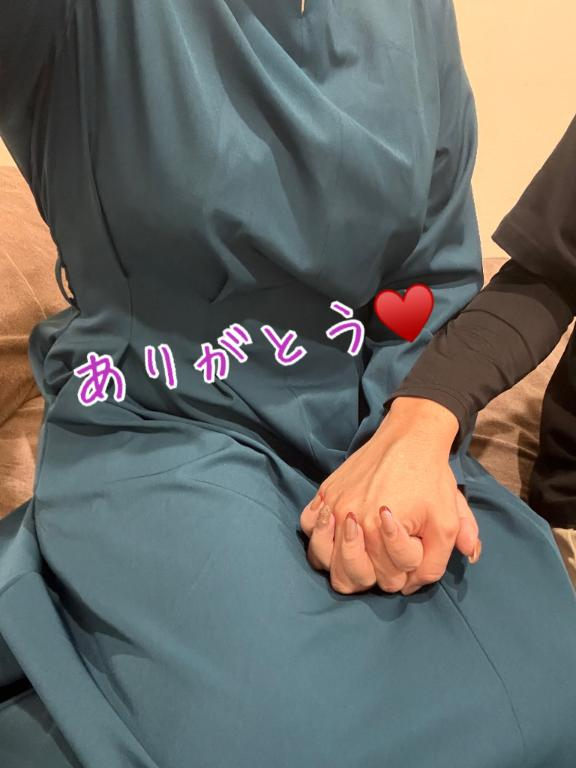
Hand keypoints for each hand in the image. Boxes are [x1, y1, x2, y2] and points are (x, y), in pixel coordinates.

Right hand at [300, 397, 481, 594]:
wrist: (410, 437)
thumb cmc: (430, 479)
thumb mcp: (448, 522)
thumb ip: (437, 563)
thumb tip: (414, 586)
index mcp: (379, 532)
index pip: (388, 581)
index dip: (408, 573)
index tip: (415, 550)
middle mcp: (351, 521)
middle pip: (347, 580)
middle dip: (373, 576)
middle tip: (388, 558)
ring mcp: (333, 506)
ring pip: (320, 560)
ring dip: (341, 562)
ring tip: (360, 551)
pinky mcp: (325, 492)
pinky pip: (306, 526)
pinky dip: (318, 535)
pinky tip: (337, 530)